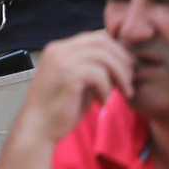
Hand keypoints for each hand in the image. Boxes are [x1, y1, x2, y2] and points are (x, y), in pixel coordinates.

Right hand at [8, 31, 134, 148]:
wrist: (37, 131)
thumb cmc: (59, 110)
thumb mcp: (79, 83)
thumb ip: (94, 68)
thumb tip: (123, 61)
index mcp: (60, 48)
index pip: (96, 37)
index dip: (116, 49)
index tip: (128, 67)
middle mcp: (59, 49)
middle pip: (102, 41)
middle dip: (122, 59)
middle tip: (131, 79)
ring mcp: (62, 60)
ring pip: (104, 56)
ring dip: (120, 74)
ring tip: (124, 92)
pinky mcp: (67, 75)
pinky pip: (98, 73)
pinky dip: (106, 88)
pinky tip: (103, 102)